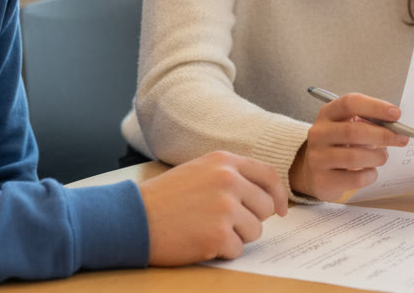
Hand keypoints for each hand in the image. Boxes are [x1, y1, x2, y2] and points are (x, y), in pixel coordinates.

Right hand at [139, 150, 287, 265]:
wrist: (132, 218)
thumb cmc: (163, 198)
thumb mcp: (198, 171)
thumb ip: (230, 175)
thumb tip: (264, 194)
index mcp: (224, 162)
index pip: (269, 175)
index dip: (278, 195)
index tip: (281, 210)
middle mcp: (228, 180)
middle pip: (266, 207)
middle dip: (251, 220)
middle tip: (225, 224)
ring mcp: (225, 207)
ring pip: (255, 231)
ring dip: (236, 237)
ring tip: (207, 230)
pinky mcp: (218, 234)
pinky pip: (238, 249)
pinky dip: (222, 251)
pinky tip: (200, 241)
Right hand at [289, 92, 409, 201]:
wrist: (313, 171)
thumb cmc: (339, 145)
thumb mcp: (349, 127)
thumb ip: (369, 124)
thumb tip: (397, 129)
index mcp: (327, 114)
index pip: (350, 103)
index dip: (375, 107)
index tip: (397, 114)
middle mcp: (319, 133)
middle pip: (353, 131)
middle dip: (383, 135)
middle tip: (402, 139)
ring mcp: (318, 157)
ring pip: (355, 157)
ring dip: (377, 157)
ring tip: (382, 157)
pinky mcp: (322, 180)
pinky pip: (355, 178)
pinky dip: (370, 175)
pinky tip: (370, 172)